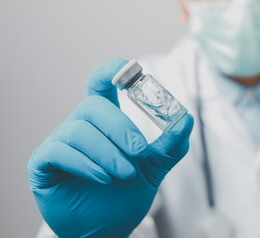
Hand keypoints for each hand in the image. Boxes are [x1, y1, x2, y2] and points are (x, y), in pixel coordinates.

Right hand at [27, 58, 193, 237]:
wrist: (107, 227)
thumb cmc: (126, 193)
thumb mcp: (154, 168)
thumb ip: (169, 145)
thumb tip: (185, 118)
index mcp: (104, 121)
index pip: (101, 83)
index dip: (112, 71)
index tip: (132, 69)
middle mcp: (80, 126)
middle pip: (93, 106)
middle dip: (119, 127)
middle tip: (139, 152)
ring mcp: (59, 143)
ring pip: (77, 130)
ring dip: (106, 152)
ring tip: (125, 173)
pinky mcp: (43, 164)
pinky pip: (58, 152)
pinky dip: (84, 163)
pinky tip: (102, 178)